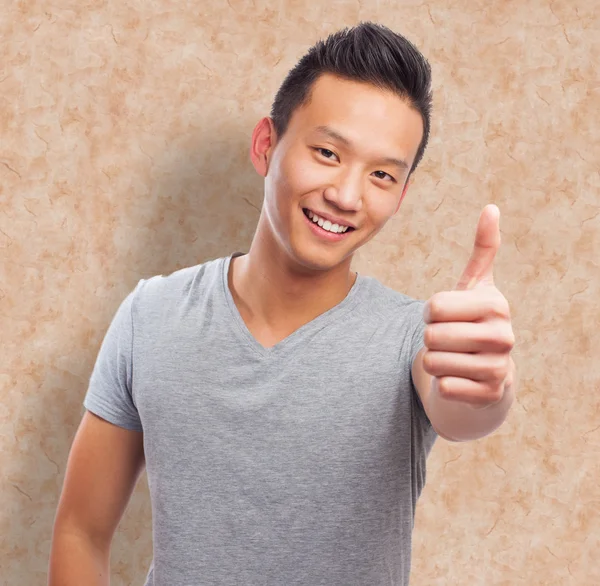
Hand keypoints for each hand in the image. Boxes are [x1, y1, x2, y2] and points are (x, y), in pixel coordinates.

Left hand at [422, 204, 514, 407]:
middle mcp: (503, 336)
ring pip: (433, 362)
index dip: (430, 312)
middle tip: (449, 339)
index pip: (433, 307)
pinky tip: (459, 378)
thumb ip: (483, 249)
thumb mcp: (476, 286)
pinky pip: (444, 387)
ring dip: (434, 360)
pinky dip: (442, 384)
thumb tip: (491, 208)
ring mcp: (499, 368)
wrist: (487, 370)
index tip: (445, 316)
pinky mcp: (488, 396)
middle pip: (431, 335)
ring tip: (454, 357)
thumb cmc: (473, 321)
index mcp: (496, 304)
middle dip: (430, 337)